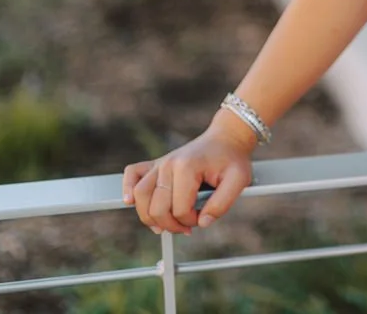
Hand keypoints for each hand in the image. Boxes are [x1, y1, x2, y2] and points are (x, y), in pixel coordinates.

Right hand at [122, 111, 256, 234]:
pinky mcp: (155, 164)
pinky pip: (132, 174)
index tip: (203, 218)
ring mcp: (160, 163)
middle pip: (156, 207)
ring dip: (149, 216)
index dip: (191, 221)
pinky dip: (127, 188)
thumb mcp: (239, 180)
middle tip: (187, 227)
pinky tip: (130, 202)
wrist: (226, 139)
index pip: (179, 209)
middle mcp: (168, 164)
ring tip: (165, 224)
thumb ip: (222, 204)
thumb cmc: (232, 159)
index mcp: (187, 168)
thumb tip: (202, 223)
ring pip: (140, 196)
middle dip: (171, 224)